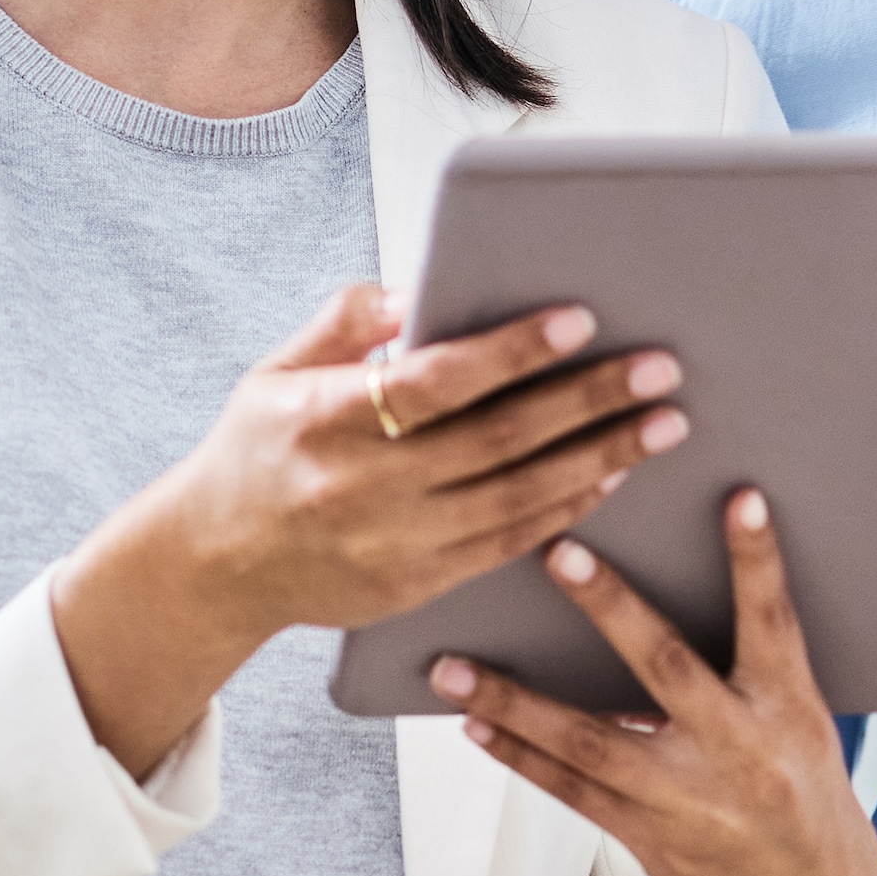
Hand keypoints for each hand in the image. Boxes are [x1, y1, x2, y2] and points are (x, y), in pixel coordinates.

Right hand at [52, 283, 687, 773]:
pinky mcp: (416, 585)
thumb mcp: (275, 372)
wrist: (215, 566)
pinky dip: (566, 510)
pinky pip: (508, 544)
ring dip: (599, 458)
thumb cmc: (256, 451)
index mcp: (328, 421)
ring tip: (661, 423)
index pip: (437, 382)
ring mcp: (395, 544)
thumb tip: (415, 290)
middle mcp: (366, 487)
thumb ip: (343, 323)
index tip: (578, 320)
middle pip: (499, 440)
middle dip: (589, 401)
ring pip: (518, 498)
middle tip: (660, 369)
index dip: (512, 351)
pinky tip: (610, 477)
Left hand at [434, 490, 876, 875]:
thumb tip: (663, 609)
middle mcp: (740, 751)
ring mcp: (689, 800)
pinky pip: (573, 791)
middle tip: (558, 553)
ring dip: (515, 700)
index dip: (757, 560)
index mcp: (792, 713)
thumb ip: (750, 675)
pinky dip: (520, 756)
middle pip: (665, 667)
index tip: (739, 498)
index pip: (774, 622)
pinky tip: (477, 725)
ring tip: (453, 667)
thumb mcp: (805, 732)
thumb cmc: (807, 807)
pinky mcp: (650, 840)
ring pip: (590, 741)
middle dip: (611, 607)